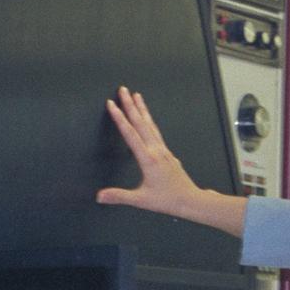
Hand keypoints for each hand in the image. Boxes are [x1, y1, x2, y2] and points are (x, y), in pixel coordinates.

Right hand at [96, 86, 201, 217]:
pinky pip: (156, 132)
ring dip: (142, 109)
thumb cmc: (167, 200)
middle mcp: (156, 150)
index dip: (119, 118)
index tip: (112, 104)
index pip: (130, 134)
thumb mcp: (141, 200)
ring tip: (136, 95)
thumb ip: (119, 196)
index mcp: (148, 159)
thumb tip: (99, 197)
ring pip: (150, 125)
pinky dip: (150, 121)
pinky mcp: (167, 152)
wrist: (189, 200)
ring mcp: (163, 150)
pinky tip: (148, 117)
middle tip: (123, 89)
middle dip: (130, 105)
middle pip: (141, 123)